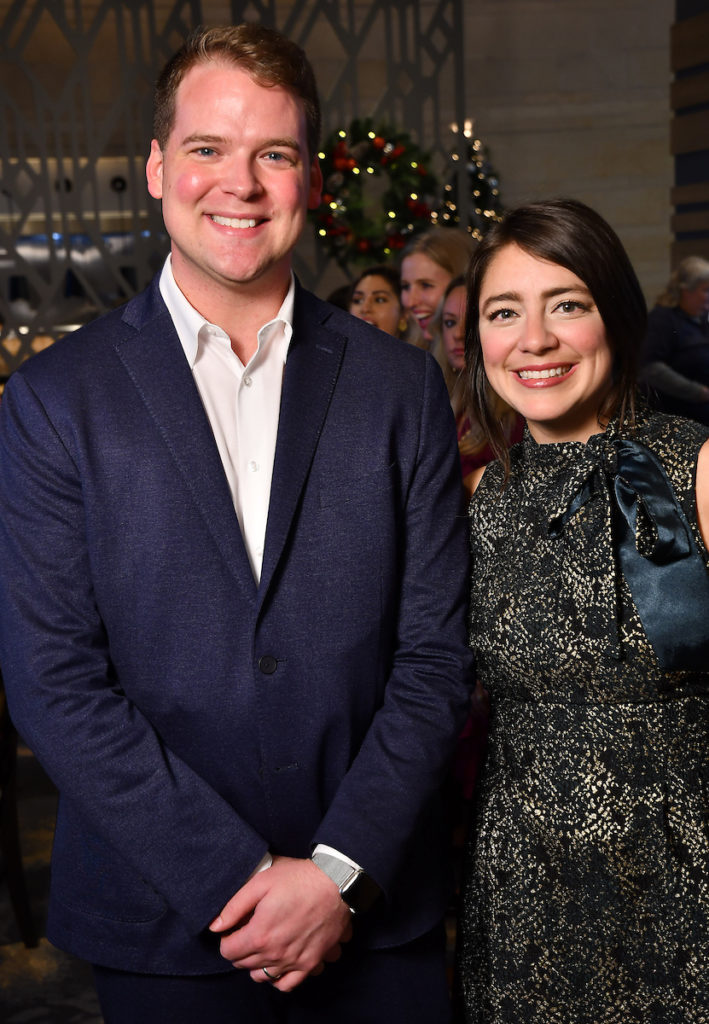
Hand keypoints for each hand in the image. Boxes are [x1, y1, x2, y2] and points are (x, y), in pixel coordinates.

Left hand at [209, 855, 352, 991]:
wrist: (336, 883)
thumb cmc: (299, 879)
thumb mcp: (262, 882)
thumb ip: (235, 906)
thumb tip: (215, 926)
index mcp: (260, 934)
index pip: (228, 951)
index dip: (227, 938)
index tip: (234, 927)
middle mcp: (275, 954)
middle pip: (243, 964)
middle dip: (240, 949)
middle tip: (248, 931)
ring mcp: (294, 961)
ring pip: (262, 977)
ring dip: (256, 964)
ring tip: (262, 945)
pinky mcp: (311, 963)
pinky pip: (287, 984)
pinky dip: (278, 978)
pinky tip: (279, 962)